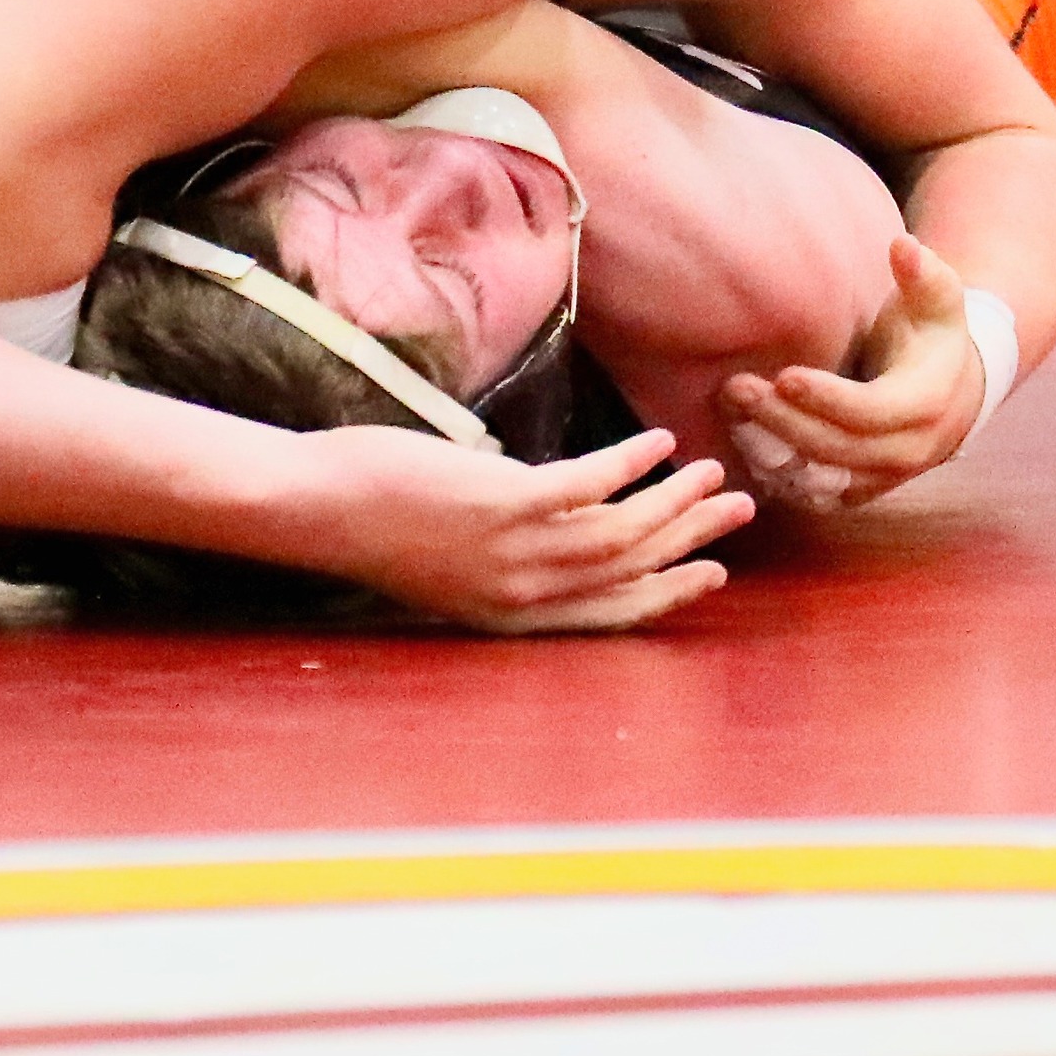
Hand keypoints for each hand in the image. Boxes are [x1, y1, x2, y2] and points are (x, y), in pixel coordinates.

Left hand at [292, 425, 750, 632]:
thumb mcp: (452, 553)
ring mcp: (514, 552)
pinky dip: (628, 465)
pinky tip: (654, 441)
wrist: (317, 510)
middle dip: (691, 539)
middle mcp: (524, 593)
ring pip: (621, 533)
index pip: (612, 609)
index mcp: (514, 613)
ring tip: (709, 470)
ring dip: (673, 501)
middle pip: (631, 569)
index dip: (668, 591)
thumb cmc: (374, 521)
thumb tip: (541, 501)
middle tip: (738, 510)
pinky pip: (586, 486)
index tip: (712, 571)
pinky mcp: (502, 506)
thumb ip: (505, 543)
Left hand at [719, 231, 986, 511]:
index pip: (872, 412)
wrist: (957, 394)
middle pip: (837, 448)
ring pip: (821, 479)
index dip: (828, 399)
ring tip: (731, 413)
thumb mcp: (938, 300)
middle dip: (784, 421)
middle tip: (737, 388)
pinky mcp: (861, 490)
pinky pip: (815, 493)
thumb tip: (905, 246)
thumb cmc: (934, 335)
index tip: (785, 375)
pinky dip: (779, 475)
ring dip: (772, 450)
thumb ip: (923, 273)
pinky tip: (743, 442)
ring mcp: (883, 477)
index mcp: (925, 405)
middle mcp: (907, 452)